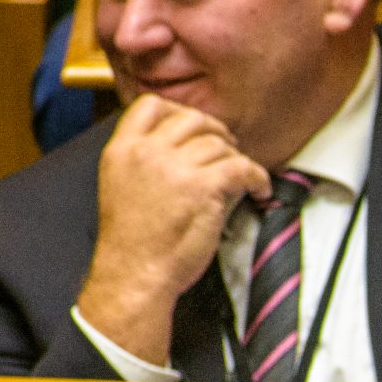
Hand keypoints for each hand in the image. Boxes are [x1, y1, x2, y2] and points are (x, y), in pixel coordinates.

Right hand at [75, 94, 271, 366]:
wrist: (134, 276)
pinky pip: (242, 167)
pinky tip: (259, 189)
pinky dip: (257, 177)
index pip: (150, 105)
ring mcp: (175, 167)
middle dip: (214, 131)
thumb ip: (145, 161)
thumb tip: (186, 147)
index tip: (194, 128)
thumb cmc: (131, 244)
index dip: (178, 111)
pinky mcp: (203, 187)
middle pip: (191, 119)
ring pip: (219, 144)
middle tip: (226, 148)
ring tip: (241, 178)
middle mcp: (147, 152)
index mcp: (122, 150)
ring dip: (235, 160)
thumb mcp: (122, 187)